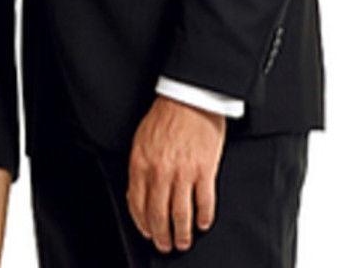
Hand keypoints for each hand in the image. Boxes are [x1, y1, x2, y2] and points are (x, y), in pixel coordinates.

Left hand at [126, 94, 226, 253]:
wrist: (189, 97)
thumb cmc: (166, 116)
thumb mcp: (141, 140)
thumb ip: (139, 168)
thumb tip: (138, 193)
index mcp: (140, 163)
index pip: (137, 204)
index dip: (143, 224)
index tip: (148, 233)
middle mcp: (160, 171)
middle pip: (158, 215)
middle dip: (162, 236)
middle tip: (166, 245)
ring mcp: (183, 172)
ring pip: (181, 214)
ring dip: (183, 233)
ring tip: (184, 241)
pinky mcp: (205, 170)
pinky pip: (204, 202)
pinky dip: (204, 217)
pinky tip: (203, 223)